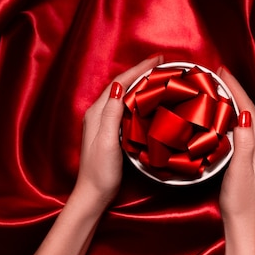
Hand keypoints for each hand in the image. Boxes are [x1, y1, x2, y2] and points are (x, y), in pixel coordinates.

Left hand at [73, 56, 163, 210]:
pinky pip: (126, 107)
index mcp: (97, 113)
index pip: (119, 82)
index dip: (138, 69)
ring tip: (157, 76)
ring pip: (124, 95)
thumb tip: (120, 87)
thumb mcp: (107, 142)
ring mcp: (104, 123)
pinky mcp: (110, 132)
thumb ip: (112, 114)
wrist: (93, 194)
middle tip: (161, 64)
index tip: (157, 60)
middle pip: (121, 85)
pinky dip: (138, 97)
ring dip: (140, 82)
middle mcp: (99, 114)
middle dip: (140, 71)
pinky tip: (147, 100)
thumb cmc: (100, 172)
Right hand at [217, 68, 254, 223]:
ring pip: (246, 118)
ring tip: (219, 87)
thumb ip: (244, 142)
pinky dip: (232, 116)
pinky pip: (242, 128)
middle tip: (218, 74)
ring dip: (233, 101)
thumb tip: (244, 115)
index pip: (249, 108)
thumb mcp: (240, 171)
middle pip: (249, 110)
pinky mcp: (250, 158)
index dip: (236, 88)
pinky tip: (222, 114)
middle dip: (235, 90)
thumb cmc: (240, 200)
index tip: (222, 72)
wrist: (243, 225)